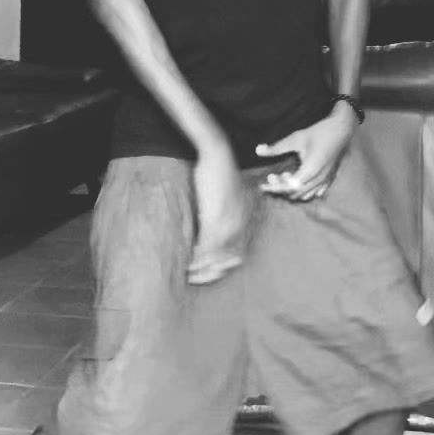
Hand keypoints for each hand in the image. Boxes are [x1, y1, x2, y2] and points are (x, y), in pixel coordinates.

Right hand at [188, 144, 248, 284]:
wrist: (218, 155)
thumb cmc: (221, 174)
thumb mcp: (229, 198)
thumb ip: (226, 215)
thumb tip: (215, 229)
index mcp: (246, 220)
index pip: (239, 254)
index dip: (224, 267)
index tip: (211, 274)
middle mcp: (240, 224)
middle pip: (230, 260)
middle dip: (213, 273)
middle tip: (198, 279)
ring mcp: (229, 222)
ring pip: (217, 256)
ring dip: (203, 268)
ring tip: (189, 273)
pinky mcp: (215, 217)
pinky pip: (207, 245)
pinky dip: (198, 257)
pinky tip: (188, 262)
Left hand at [256, 102, 358, 202]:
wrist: (342, 129)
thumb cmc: (319, 132)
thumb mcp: (296, 138)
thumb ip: (276, 147)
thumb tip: (257, 150)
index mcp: (310, 171)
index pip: (288, 187)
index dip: (274, 188)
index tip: (263, 185)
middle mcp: (318, 179)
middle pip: (295, 194)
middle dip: (280, 189)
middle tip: (271, 179)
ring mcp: (326, 180)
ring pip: (306, 196)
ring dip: (292, 191)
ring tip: (284, 179)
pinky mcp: (330, 179)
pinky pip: (317, 193)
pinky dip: (305, 192)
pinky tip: (299, 183)